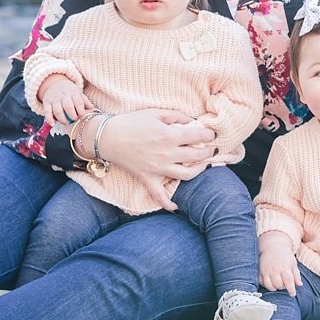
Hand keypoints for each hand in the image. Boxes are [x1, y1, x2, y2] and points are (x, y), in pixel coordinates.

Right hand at [38, 75, 94, 126]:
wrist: (54, 83)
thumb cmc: (69, 90)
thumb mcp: (78, 92)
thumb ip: (84, 101)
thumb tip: (92, 108)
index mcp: (73, 93)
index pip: (79, 102)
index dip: (81, 111)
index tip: (82, 117)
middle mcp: (63, 96)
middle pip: (68, 106)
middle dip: (72, 115)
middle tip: (74, 119)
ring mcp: (54, 99)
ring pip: (57, 110)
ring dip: (62, 119)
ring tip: (66, 122)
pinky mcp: (46, 103)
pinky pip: (47, 112)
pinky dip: (49, 119)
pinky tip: (53, 124)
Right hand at [82, 109, 215, 211]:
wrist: (107, 137)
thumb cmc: (131, 122)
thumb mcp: (155, 113)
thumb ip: (176, 116)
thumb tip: (191, 121)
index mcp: (169, 136)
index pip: (197, 137)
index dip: (209, 135)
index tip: (211, 135)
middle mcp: (166, 154)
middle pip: (196, 156)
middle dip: (208, 152)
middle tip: (212, 148)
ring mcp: (157, 169)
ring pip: (186, 175)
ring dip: (199, 170)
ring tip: (204, 165)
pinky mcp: (148, 178)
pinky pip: (159, 196)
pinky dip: (168, 204)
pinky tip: (177, 207)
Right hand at [259, 231, 302, 295]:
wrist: (272, 246)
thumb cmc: (285, 256)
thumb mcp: (293, 263)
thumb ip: (296, 275)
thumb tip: (299, 285)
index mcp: (285, 266)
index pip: (288, 281)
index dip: (291, 289)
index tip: (292, 294)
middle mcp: (275, 269)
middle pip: (279, 285)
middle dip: (283, 286)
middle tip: (284, 282)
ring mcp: (266, 270)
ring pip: (270, 286)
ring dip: (275, 287)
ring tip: (277, 282)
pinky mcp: (260, 271)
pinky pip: (262, 283)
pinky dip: (266, 285)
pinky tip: (270, 281)